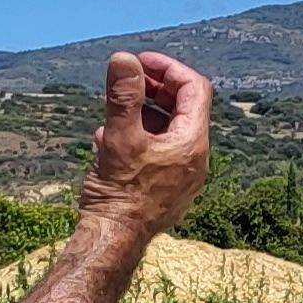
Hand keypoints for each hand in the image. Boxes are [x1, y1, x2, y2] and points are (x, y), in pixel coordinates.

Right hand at [80, 51, 211, 236]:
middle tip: (128, 78)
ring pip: (168, 131)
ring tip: (114, 108)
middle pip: (184, 108)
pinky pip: (160, 153)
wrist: (113, 242)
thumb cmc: (118, 193)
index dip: (167, 68)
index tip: (139, 61)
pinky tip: (107, 139)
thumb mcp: (119, 138)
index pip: (193, 89)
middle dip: (155, 88)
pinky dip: (139, 137)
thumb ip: (123, 96)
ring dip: (143, 113)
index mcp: (192, 143)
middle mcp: (195, 160)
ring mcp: (183, 176)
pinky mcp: (168, 189)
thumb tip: (123, 59)